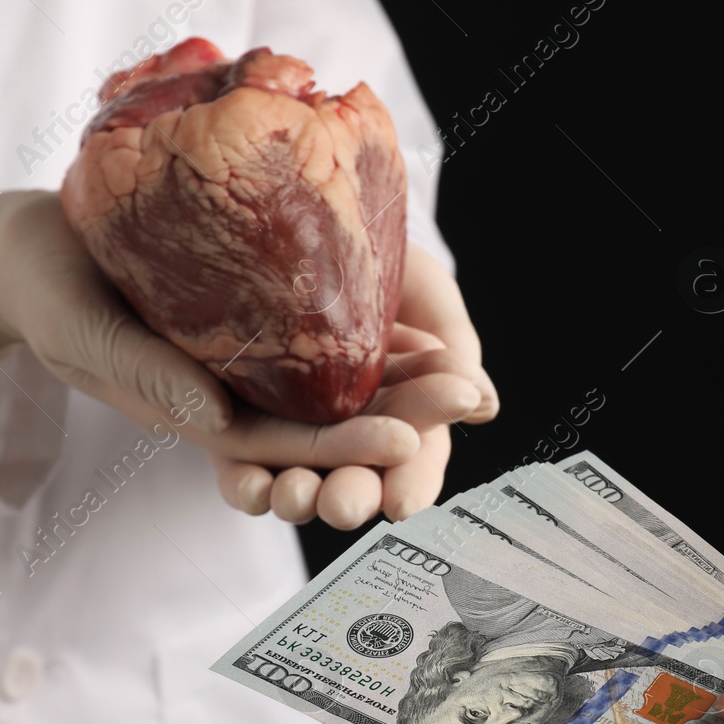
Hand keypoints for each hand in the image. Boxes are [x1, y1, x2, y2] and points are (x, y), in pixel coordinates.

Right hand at [0, 193, 494, 526]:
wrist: (35, 249)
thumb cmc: (48, 290)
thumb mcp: (87, 332)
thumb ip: (146, 375)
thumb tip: (215, 419)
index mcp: (194, 414)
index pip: (280, 445)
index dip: (343, 448)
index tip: (408, 443)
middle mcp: (236, 396)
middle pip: (327, 422)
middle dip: (400, 420)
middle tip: (469, 399)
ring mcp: (250, 361)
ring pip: (337, 387)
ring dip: (403, 389)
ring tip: (468, 381)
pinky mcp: (258, 322)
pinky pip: (325, 341)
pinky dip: (378, 344)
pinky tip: (431, 338)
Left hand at [209, 240, 498, 525]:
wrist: (305, 217)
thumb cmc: (381, 256)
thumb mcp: (426, 293)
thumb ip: (453, 351)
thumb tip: (484, 405)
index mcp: (405, 406)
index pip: (415, 456)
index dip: (411, 483)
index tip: (401, 503)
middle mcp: (351, 427)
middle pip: (354, 475)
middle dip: (351, 494)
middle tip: (344, 505)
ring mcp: (294, 428)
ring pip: (298, 480)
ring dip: (296, 498)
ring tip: (295, 495)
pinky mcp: (239, 421)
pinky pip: (240, 465)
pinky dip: (244, 484)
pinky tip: (250, 488)